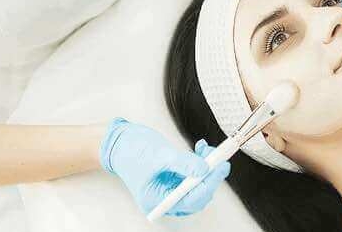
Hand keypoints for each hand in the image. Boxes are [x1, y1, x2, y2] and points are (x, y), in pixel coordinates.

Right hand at [99, 119, 230, 216]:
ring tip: (208, 149)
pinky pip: (194, 175)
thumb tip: (206, 169)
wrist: (119, 141)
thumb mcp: (159, 155)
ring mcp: (170, 189)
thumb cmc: (131, 150)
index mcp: (157, 200)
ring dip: (207, 167)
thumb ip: (183, 163)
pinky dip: (201, 162)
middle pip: (197, 195)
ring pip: (198, 185)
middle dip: (210, 176)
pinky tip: (201, 148)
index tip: (221, 167)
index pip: (190, 199)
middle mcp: (165, 199)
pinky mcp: (175, 179)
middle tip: (220, 157)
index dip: (208, 183)